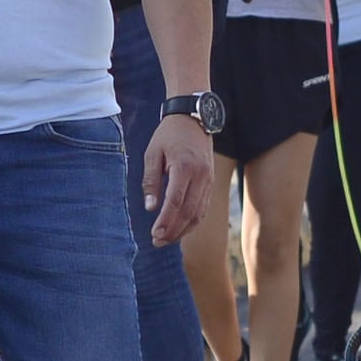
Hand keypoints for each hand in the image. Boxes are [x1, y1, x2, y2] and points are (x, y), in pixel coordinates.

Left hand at [141, 113, 216, 245]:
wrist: (193, 118)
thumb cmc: (168, 135)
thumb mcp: (152, 153)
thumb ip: (151, 181)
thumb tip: (150, 208)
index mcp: (184, 167)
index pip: (175, 202)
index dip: (165, 222)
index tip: (154, 235)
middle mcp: (201, 176)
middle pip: (188, 212)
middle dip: (173, 231)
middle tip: (157, 242)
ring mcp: (208, 180)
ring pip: (199, 213)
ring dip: (183, 229)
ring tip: (167, 239)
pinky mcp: (211, 182)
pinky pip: (203, 207)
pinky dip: (192, 221)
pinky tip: (180, 228)